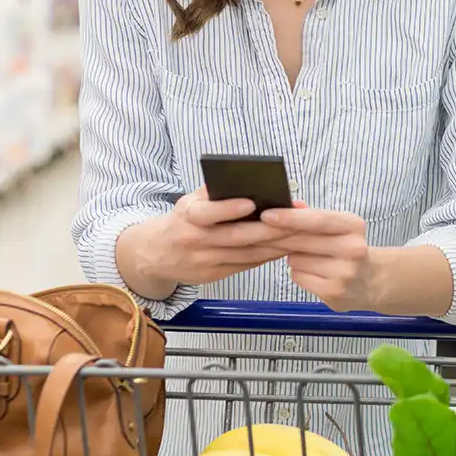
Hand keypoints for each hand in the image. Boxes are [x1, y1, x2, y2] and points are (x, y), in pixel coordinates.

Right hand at [121, 189, 294, 290]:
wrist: (155, 254)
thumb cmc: (182, 219)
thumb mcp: (189, 201)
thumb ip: (215, 192)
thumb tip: (250, 180)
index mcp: (187, 217)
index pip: (207, 213)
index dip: (228, 209)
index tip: (252, 203)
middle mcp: (195, 240)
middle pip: (236, 237)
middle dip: (269, 229)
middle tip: (296, 219)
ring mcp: (205, 262)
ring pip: (247, 254)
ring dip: (275, 245)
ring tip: (300, 233)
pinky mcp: (214, 276)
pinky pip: (246, 265)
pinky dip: (267, 256)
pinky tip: (286, 247)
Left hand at [262, 206, 372, 311]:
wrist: (369, 281)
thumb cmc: (346, 248)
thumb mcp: (337, 226)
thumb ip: (312, 215)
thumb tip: (291, 204)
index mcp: (354, 226)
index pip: (318, 219)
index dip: (290, 217)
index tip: (266, 215)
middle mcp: (352, 248)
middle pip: (302, 240)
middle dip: (280, 237)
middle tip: (265, 235)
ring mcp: (344, 273)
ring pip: (295, 260)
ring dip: (293, 257)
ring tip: (308, 258)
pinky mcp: (333, 292)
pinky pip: (297, 277)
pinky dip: (298, 273)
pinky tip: (312, 272)